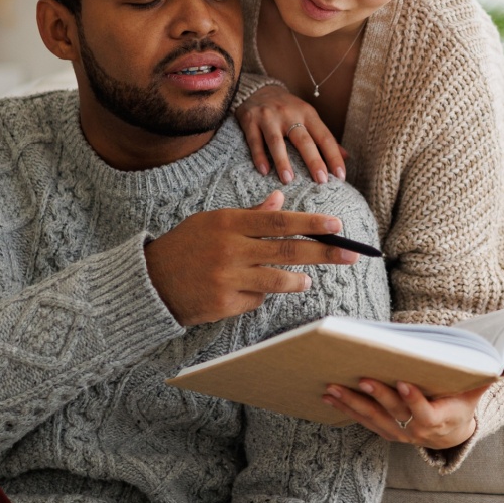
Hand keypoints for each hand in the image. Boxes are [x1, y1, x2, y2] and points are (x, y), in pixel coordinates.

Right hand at [145, 190, 359, 326]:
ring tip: (307, 280)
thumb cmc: (188, 246)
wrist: (152, 282)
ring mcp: (228, 279)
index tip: (336, 226)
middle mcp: (230, 250)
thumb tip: (281, 198)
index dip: (311, 224)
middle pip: (287, 251)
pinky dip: (261, 294)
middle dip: (324, 253)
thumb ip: (250, 213)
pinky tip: (248, 290)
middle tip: (351, 255)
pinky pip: (257, 299)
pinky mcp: (225, 304)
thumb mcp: (214, 221)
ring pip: (278, 280)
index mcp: (229, 223)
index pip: (279, 221)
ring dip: (299, 281)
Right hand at [236, 84, 346, 184]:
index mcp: (308, 114)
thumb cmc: (288, 109)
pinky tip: (264, 171)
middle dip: (314, 160)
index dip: (333, 156)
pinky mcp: (250, 121)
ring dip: (283, 161)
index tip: (340, 176)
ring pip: (276, 141)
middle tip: (321, 180)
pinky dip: (259, 156)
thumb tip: (346, 157)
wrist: (258, 89)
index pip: (324, 137)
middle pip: (303, 140)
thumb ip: (324, 137)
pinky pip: (255, 141)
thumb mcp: (308, 117)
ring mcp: (269, 117)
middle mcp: (290, 114)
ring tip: (288, 180)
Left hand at [323, 378, 484, 449]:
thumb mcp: (474, 393)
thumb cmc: (460, 405)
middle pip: (393, 413)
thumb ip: (484, 378)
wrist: (450, 435)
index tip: (403, 383)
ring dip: (352, 403)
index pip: (425, 412)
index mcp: (438, 421)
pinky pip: (363, 420)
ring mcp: (398, 432)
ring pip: (372, 418)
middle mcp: (415, 431)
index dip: (414, 399)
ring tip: (332, 388)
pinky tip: (329, 396)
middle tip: (361, 378)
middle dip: (377, 396)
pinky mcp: (385, 430)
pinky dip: (346, 409)